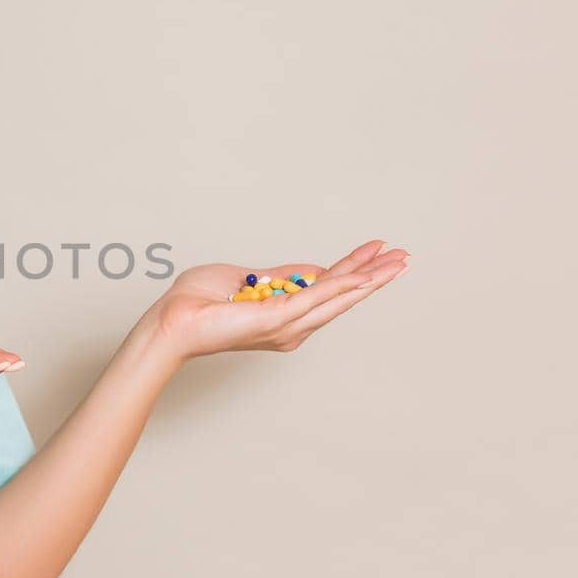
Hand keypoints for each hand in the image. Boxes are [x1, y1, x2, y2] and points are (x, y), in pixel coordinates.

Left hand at [149, 239, 409, 362]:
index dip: (353, 269)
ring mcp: (287, 325)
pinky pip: (317, 297)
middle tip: (404, 257)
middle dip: (374, 275)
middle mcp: (291, 326)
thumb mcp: (248, 280)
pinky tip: (365, 274)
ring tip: (397, 262)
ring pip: (338, 297)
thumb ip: (281, 275)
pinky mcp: (277, 319)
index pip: (327, 289)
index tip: (376, 250)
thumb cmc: (198, 304)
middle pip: (342, 296)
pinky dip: (342, 284)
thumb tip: (312, 268)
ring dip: (370, 278)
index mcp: (284, 315)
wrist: (173, 321)